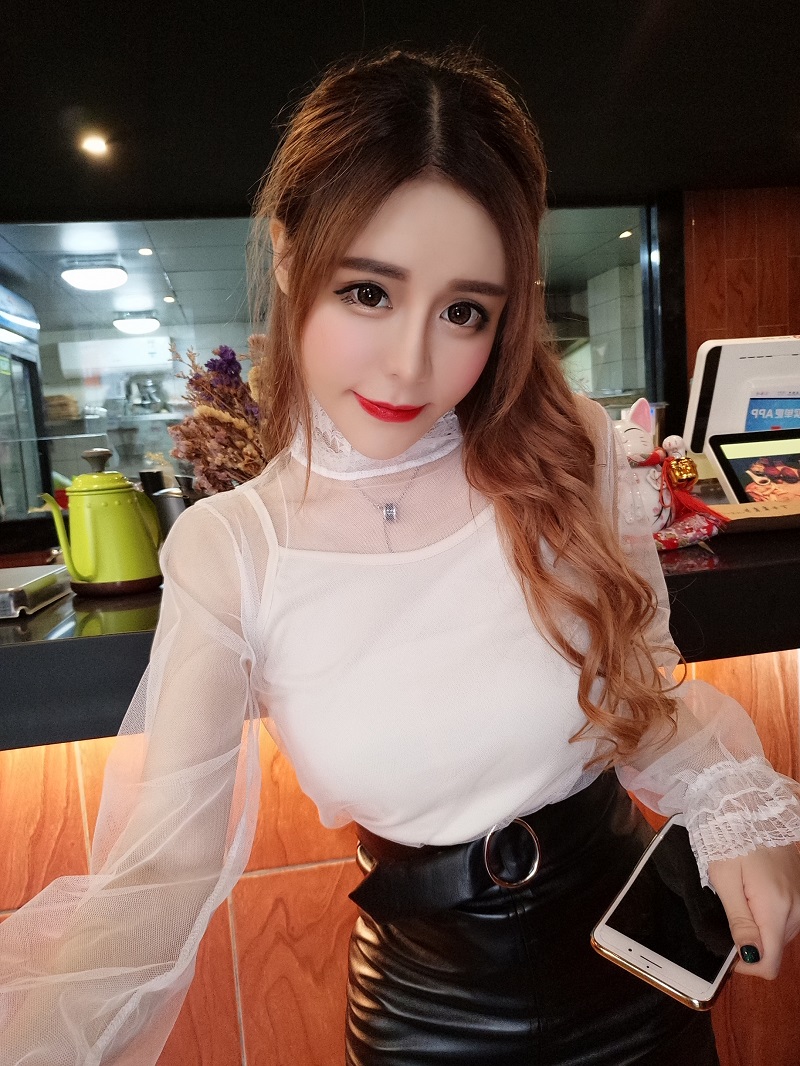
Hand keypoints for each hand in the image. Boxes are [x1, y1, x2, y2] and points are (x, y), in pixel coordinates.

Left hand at [708, 843, 799, 979]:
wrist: (751, 809)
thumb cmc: (731, 840)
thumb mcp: (725, 880)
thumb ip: (739, 921)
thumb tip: (750, 957)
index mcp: (776, 908)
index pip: (770, 962)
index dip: (747, 966)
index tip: (728, 955)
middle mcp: (796, 909)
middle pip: (775, 950)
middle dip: (751, 945)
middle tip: (728, 920)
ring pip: (780, 935)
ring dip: (760, 930)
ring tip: (740, 902)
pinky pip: (787, 918)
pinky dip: (769, 917)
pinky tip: (753, 897)